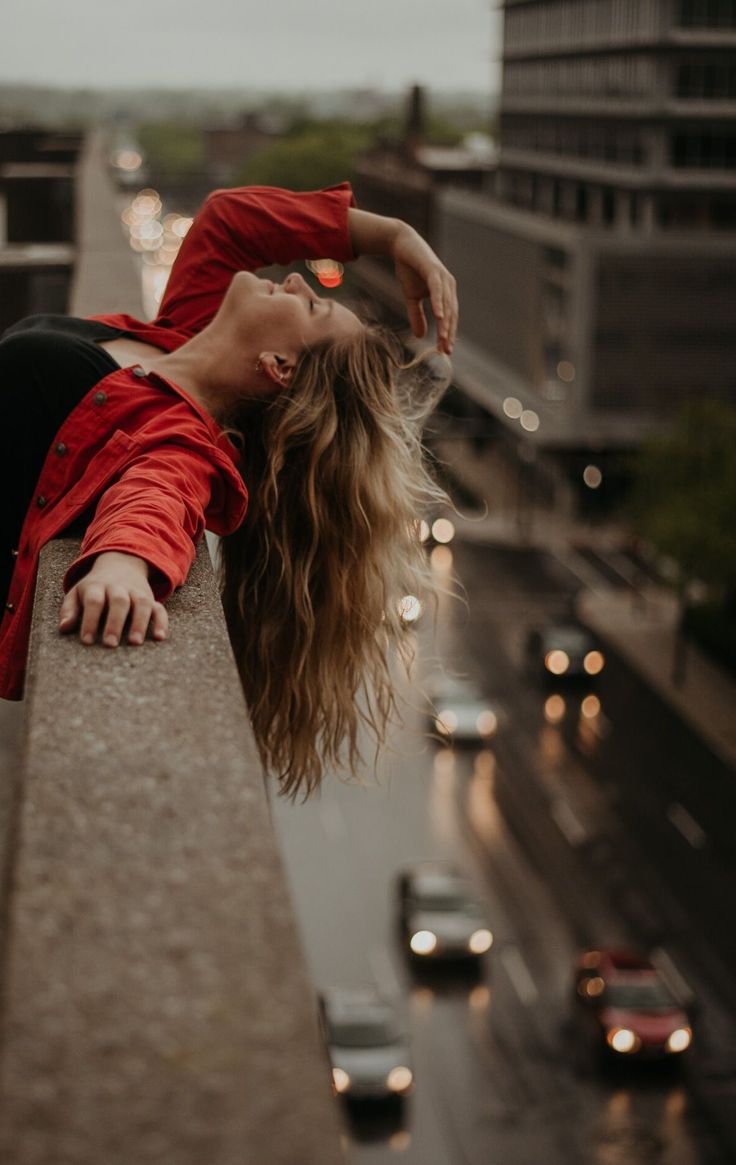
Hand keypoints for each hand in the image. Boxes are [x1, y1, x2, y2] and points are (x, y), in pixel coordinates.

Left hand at [59, 551, 167, 646]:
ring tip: (134, 642)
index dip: (90, 620)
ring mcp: (137, 592)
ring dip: (140, 623)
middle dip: (115, 622)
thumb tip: (64, 628)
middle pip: (119, 601)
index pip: (94, 601)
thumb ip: (69, 609)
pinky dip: (162, 622)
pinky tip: (160, 637)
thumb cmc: (94, 587)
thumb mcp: (77, 593)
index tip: (87, 640)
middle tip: (110, 644)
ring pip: (142, 603)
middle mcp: (119, 587)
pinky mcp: (151, 598)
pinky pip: (159, 608)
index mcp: (97, 586)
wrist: (120, 563)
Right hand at [391, 223, 457, 354]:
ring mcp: (443, 277)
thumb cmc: (409, 269)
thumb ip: (417, 316)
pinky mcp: (433, 270)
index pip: (449, 317)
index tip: (444, 351)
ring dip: (446, 322)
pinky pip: (438, 290)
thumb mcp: (411, 297)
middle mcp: (448, 286)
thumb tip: (421, 336)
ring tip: (443, 339)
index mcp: (446, 293)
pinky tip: (439, 316)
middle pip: (451, 314)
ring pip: (446, 304)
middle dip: (449, 332)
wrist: (401, 245)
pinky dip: (439, 303)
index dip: (447, 334)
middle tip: (445, 350)